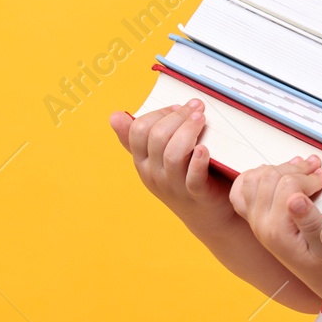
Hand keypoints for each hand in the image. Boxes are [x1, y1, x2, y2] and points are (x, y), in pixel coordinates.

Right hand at [109, 100, 235, 234]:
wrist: (207, 216)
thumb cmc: (183, 179)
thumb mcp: (157, 159)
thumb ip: (139, 138)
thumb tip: (115, 116)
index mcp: (142, 161)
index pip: (138, 130)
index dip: (159, 113)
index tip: (178, 106)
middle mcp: (154, 174)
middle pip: (156, 138)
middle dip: (177, 116)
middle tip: (196, 106)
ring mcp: (174, 186)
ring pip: (173, 154)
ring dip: (188, 130)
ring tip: (201, 118)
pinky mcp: (196, 194)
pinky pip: (193, 177)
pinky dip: (198, 161)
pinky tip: (204, 148)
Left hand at [228, 156, 321, 302]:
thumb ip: (311, 222)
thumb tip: (296, 199)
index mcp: (277, 231)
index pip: (287, 184)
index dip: (308, 176)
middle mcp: (261, 226)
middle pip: (270, 177)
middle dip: (296, 169)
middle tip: (317, 168)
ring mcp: (256, 222)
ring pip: (254, 178)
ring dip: (279, 167)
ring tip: (302, 167)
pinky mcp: (257, 219)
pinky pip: (242, 190)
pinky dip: (257, 176)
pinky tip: (276, 174)